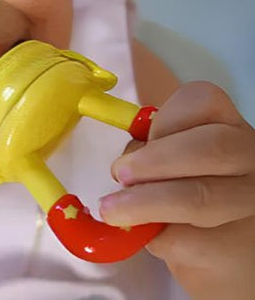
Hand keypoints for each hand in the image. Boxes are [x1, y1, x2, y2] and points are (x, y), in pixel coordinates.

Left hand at [99, 82, 254, 299]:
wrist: (229, 253)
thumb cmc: (191, 194)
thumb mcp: (176, 162)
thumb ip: (154, 152)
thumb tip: (125, 165)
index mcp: (229, 128)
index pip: (203, 101)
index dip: (165, 120)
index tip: (139, 143)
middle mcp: (252, 160)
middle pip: (210, 148)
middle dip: (154, 161)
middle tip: (119, 175)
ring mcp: (253, 206)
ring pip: (200, 199)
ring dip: (144, 204)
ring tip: (112, 210)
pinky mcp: (245, 253)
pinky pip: (192, 244)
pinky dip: (159, 240)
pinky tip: (152, 237)